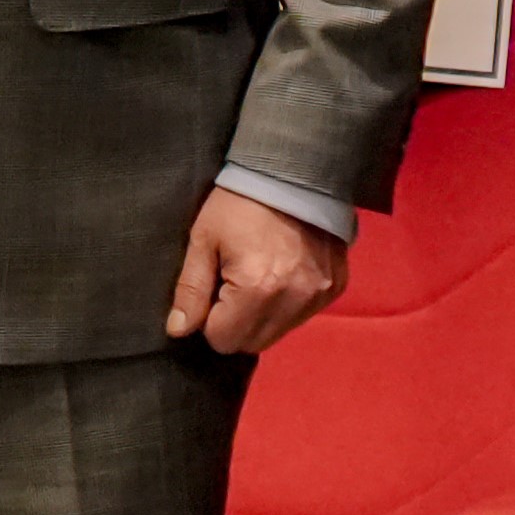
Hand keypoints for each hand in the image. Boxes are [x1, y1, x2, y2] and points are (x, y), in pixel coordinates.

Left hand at [165, 184, 351, 354]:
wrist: (293, 171)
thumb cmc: (240, 203)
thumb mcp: (204, 240)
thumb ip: (191, 289)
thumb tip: (178, 330)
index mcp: (257, 289)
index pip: (224, 339)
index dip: (210, 320)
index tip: (213, 290)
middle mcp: (293, 299)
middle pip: (252, 343)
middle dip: (235, 323)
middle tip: (231, 282)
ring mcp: (319, 294)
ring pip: (278, 333)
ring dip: (262, 316)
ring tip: (257, 274)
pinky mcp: (336, 287)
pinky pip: (302, 315)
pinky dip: (287, 304)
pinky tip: (280, 271)